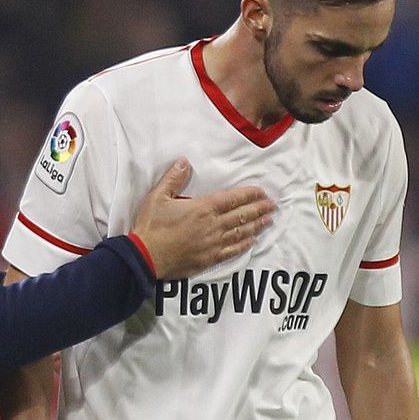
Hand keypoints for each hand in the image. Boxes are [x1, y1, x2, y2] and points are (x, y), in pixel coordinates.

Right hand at [132, 158, 273, 278]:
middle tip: (273, 205)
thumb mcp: (157, 197)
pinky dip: (244, 245)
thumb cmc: (150, 226)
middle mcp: (212, 226)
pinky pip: (232, 251)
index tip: (262, 192)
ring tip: (269, 220)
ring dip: (257, 225)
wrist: (145, 257)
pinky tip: (253, 241)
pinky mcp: (209, 258)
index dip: (249, 194)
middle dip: (259, 209)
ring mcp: (213, 244)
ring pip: (241, 232)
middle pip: (242, 215)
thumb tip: (184, 161)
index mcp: (202, 208)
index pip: (232, 199)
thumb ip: (173, 178)